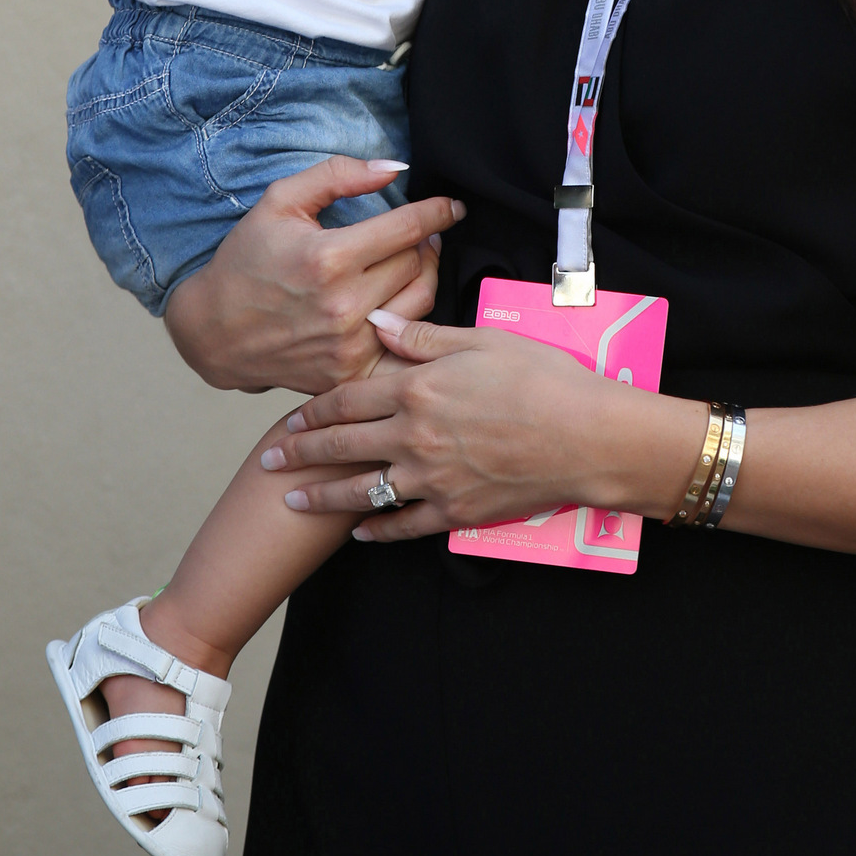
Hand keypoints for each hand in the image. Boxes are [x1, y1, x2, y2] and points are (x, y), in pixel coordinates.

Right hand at [163, 157, 464, 393]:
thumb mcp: (281, 201)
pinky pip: (403, 342)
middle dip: (424, 243)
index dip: (438, 212)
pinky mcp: (349, 373)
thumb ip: (338, 175)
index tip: (452, 207)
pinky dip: (409, 320)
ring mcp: (349, 344)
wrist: (213, 332)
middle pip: (417, 264)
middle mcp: (345, 305)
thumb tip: (394, 168)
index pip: (408, 228)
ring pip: (420, 302)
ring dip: (424, 276)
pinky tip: (399, 302)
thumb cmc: (246, 260)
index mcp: (330, 257)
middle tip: (421, 235)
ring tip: (413, 262)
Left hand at [259, 308, 705, 536]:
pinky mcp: (456, 512)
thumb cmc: (542, 378)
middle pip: (343, 446)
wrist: (586, 436)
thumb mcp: (482, 341)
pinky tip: (359, 532)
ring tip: (293, 502)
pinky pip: (405, 525)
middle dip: (301, 454)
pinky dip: (378, 530)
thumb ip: (423, 338)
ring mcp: (432, 478)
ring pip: (363, 490)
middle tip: (270, 462)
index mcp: (418, 388)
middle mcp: (415, 436)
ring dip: (323, 498)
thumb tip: (378, 323)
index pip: (350, 398)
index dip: (315, 408)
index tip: (290, 417)